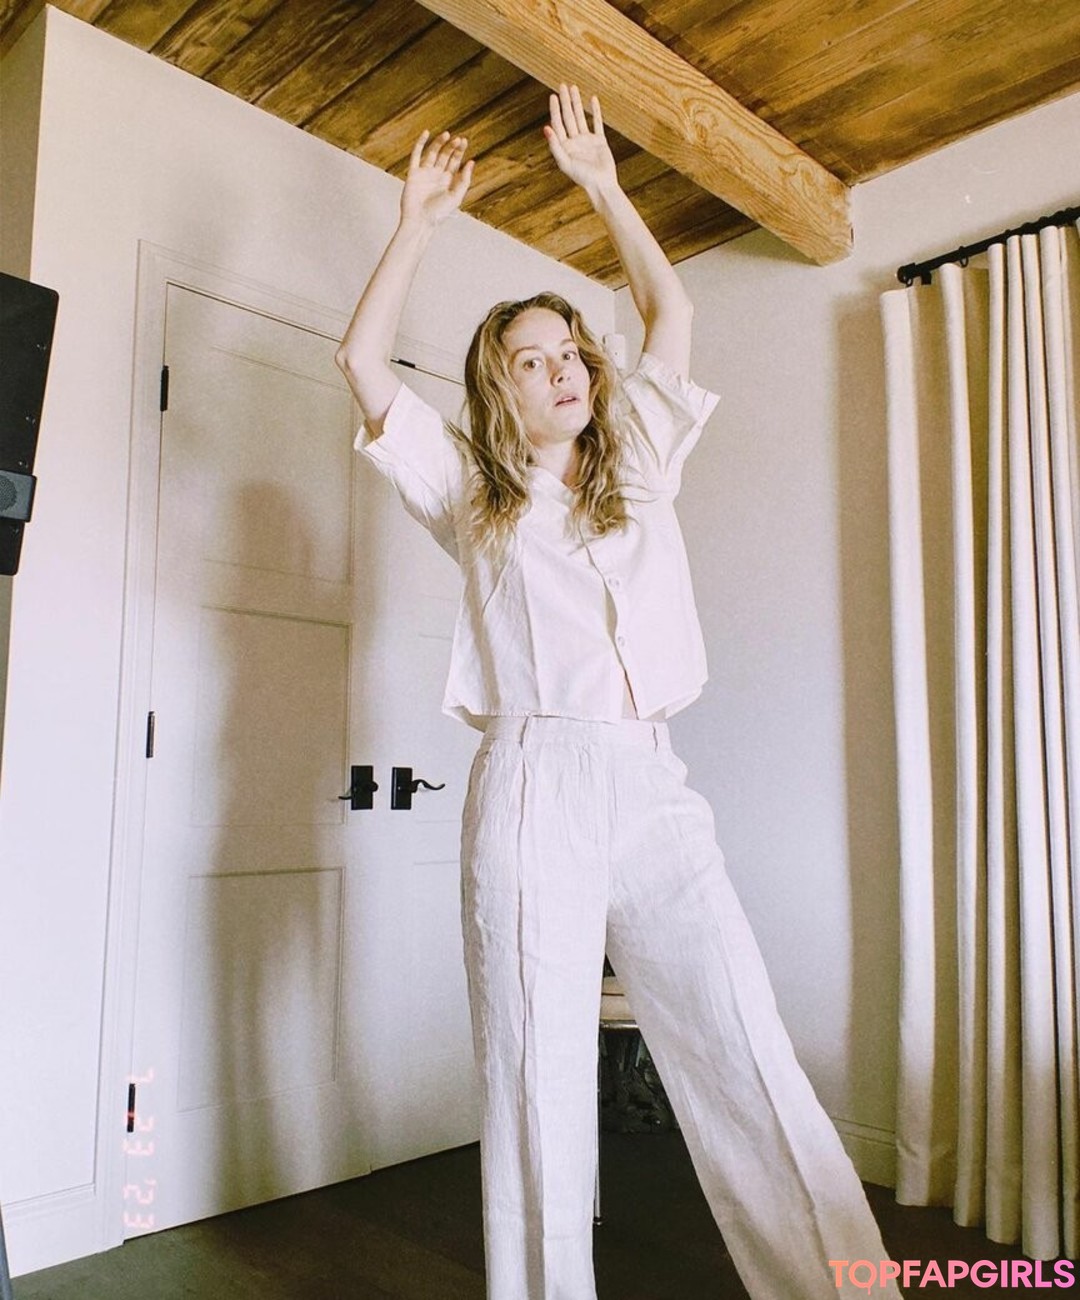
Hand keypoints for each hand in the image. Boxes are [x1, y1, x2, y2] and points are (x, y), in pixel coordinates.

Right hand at [400, 130, 473, 227]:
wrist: (420, 221)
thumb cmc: (439, 213)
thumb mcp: (456, 197)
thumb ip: (464, 180)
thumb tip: (471, 162)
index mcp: (448, 181)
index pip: (455, 162)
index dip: (459, 151)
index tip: (464, 141)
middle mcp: (436, 176)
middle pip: (445, 156)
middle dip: (452, 147)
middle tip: (458, 139)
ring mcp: (424, 173)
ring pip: (432, 153)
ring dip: (439, 143)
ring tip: (447, 134)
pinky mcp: (413, 173)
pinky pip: (416, 155)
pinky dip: (420, 144)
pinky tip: (426, 133)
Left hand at [544, 84, 618, 199]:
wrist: (601, 185)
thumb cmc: (582, 177)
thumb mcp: (565, 162)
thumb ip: (555, 146)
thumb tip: (545, 128)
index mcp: (565, 146)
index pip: (558, 124)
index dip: (555, 109)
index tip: (553, 96)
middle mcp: (574, 142)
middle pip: (568, 117)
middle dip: (565, 101)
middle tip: (562, 85)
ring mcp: (587, 140)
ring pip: (580, 117)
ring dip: (577, 102)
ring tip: (574, 88)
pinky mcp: (599, 141)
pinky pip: (597, 123)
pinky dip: (595, 111)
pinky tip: (592, 99)